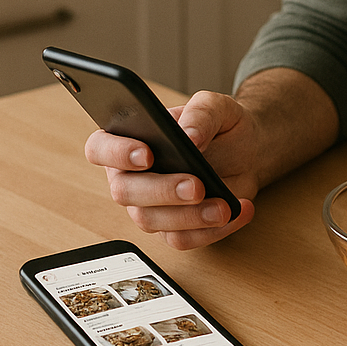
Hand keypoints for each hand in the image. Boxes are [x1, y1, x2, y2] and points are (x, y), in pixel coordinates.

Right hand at [82, 89, 258, 248]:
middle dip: (161, 190)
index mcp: (128, 138)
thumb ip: (201, 113)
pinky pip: (181, 239)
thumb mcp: (215, 106)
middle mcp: (131, 175)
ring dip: (188, 216)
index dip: (116, 153)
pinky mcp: (173, 228)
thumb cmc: (219, 126)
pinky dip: (211, 231)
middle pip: (124, 191)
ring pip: (150, 220)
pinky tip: (236, 213)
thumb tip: (190, 136)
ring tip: (224, 206)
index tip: (147, 154)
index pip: (100, 148)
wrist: (246, 152)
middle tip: (196, 186)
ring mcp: (149, 205)